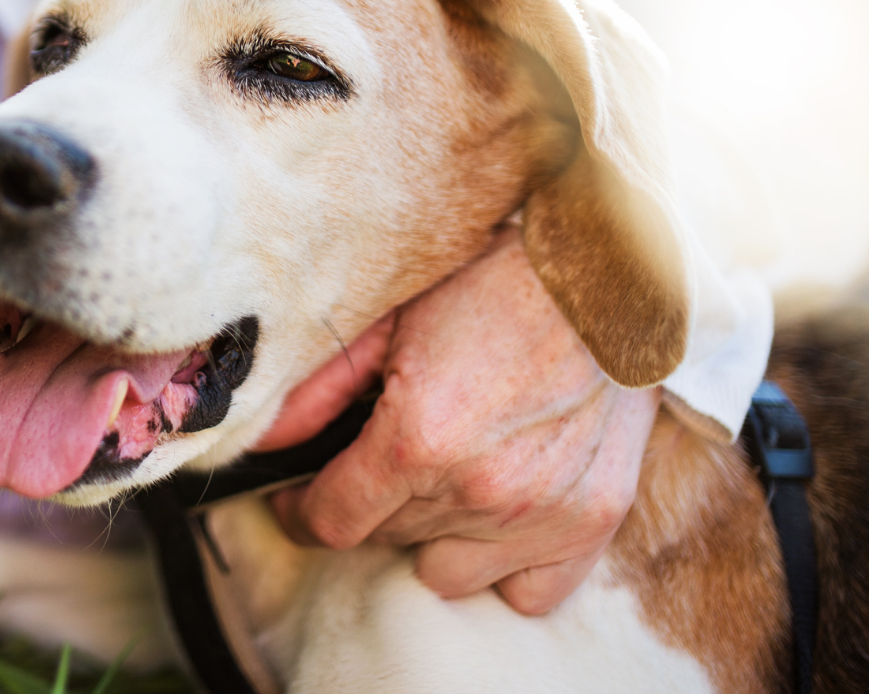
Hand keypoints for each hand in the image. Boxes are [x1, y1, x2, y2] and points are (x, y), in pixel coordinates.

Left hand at [252, 226, 660, 615]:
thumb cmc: (491, 285)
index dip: (300, 513)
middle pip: (386, 541)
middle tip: (379, 460)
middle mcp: (479, 489)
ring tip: (440, 480)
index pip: (332, 523)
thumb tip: (265, 440)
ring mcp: (540, 514)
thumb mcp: (389, 321)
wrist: (603, 277)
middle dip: (369, 505)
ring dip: (431, 535)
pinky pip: (526, 592)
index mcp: (419, 439)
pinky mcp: (591, 522)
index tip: (296, 499)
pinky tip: (492, 518)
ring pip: (446, 571)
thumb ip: (319, 389)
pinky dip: (502, 566)